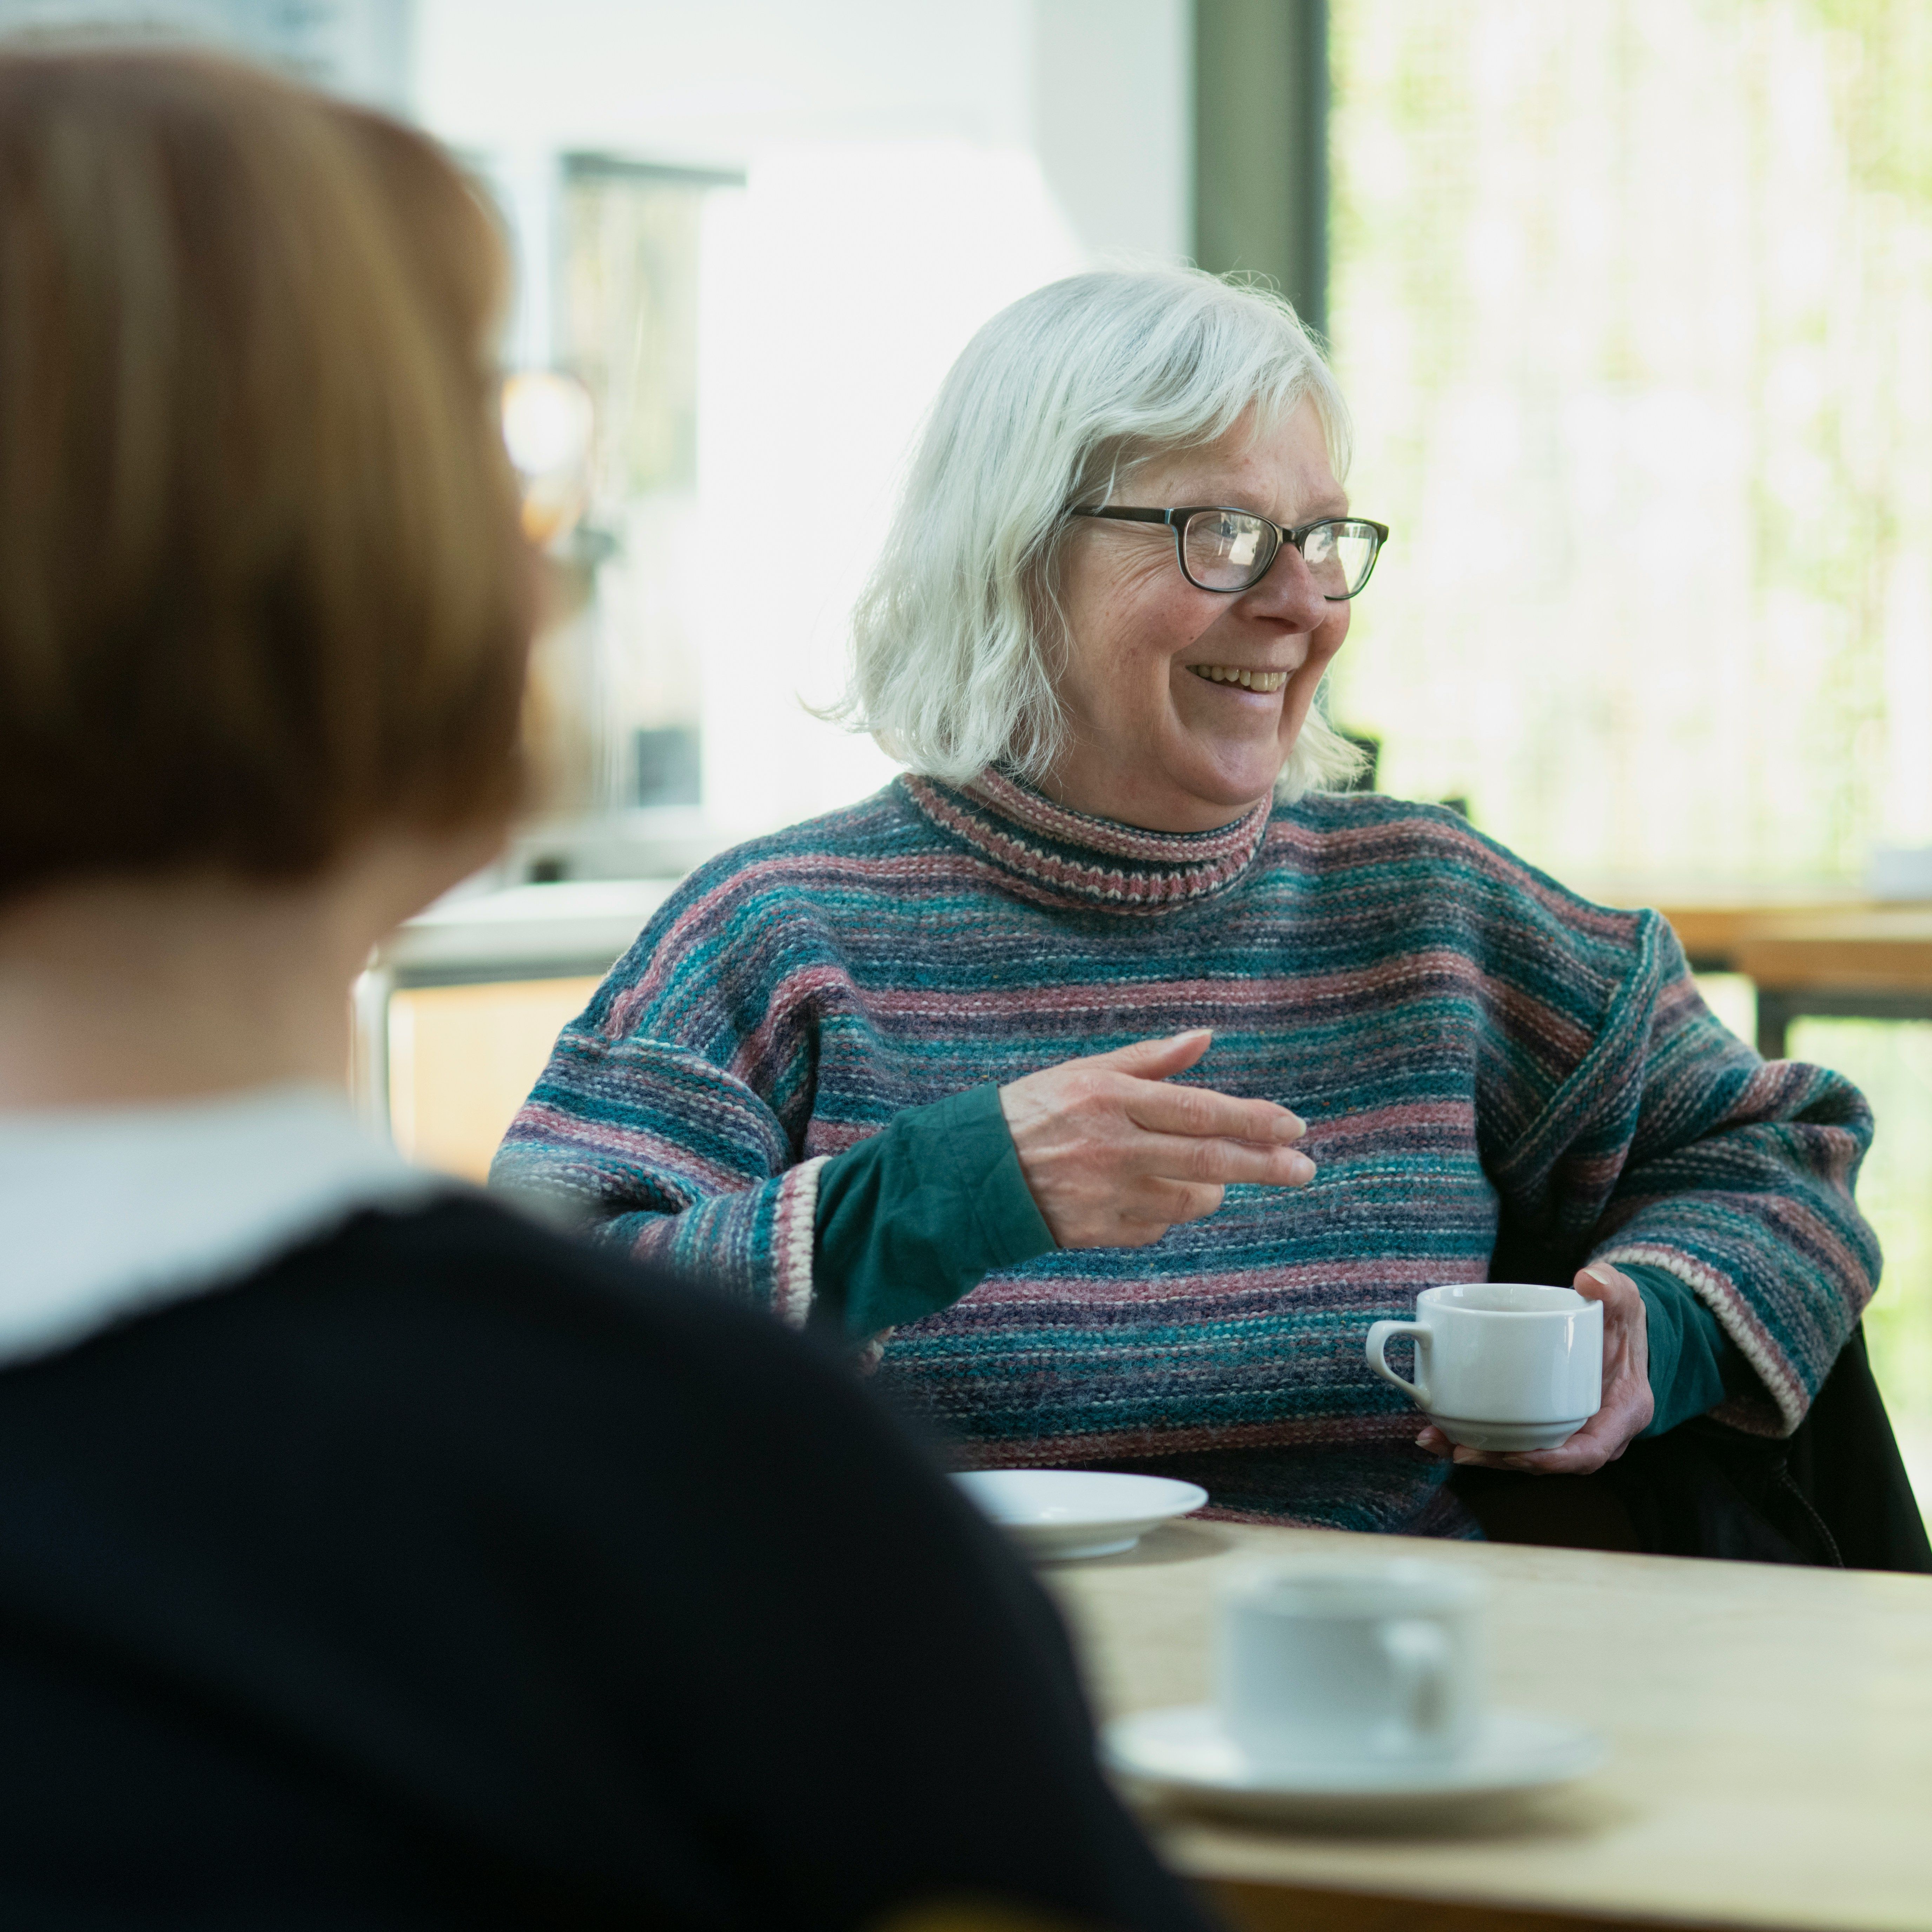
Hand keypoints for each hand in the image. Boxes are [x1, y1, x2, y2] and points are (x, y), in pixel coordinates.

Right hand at [998, 1029, 1313, 1248]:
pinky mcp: (1099, 1232)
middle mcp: (1113, 1147)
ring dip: (1214, 1189)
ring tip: (1212, 1177)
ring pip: (1189, 1200)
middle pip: (1209, 1159)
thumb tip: (1205, 1039)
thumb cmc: (1034, 1112)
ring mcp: (1107, 1194)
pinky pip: (1156, 1227)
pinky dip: (1166, 1212)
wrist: (972, 1174)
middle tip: (1305, 1168)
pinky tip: (1149, 1195)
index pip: (1200, 1110)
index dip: (1253, 1119)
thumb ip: (1150, 1060)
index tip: (1294, 1127)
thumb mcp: (1085, 1072)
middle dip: (1265, 1165)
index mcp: (1111, 1099)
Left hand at [1416, 1263, 1654, 1474]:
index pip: (1591, 1451)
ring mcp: (1569, 1429)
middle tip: (1461, 1451)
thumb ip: (1612, 1287)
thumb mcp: (1623, 1299)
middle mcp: (1596, 1431)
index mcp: (1622, 1412)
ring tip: (1437, 1440)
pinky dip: (1479, 1434)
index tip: (1519, 1456)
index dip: (1556, 1460)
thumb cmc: (1620, 1317)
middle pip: (1549, 1460)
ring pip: (1525, 1452)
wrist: (1614, 1327)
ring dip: (1481, 1452)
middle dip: (1503, 1460)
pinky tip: (1441, 1429)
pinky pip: (1514, 1435)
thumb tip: (1589, 1280)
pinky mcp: (1544, 1419)